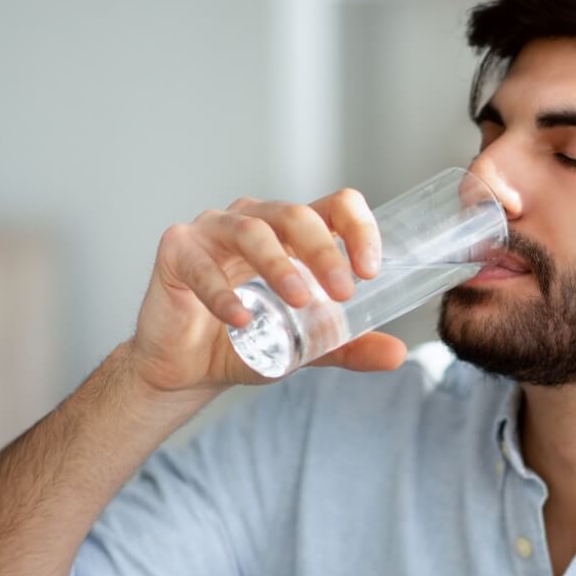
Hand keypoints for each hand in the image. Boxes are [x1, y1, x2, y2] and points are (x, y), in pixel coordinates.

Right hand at [128, 190, 407, 393]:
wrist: (190, 369)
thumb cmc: (247, 339)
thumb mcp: (307, 345)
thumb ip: (349, 345)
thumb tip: (398, 355)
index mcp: (292, 233)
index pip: (335, 207)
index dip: (359, 229)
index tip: (370, 269)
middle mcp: (255, 221)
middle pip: (297, 215)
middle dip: (325, 252)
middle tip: (344, 291)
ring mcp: (213, 230)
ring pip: (252, 231)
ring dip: (279, 265)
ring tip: (298, 300)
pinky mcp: (177, 251)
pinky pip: (201, 265)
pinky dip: (223, 293)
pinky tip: (240, 319)